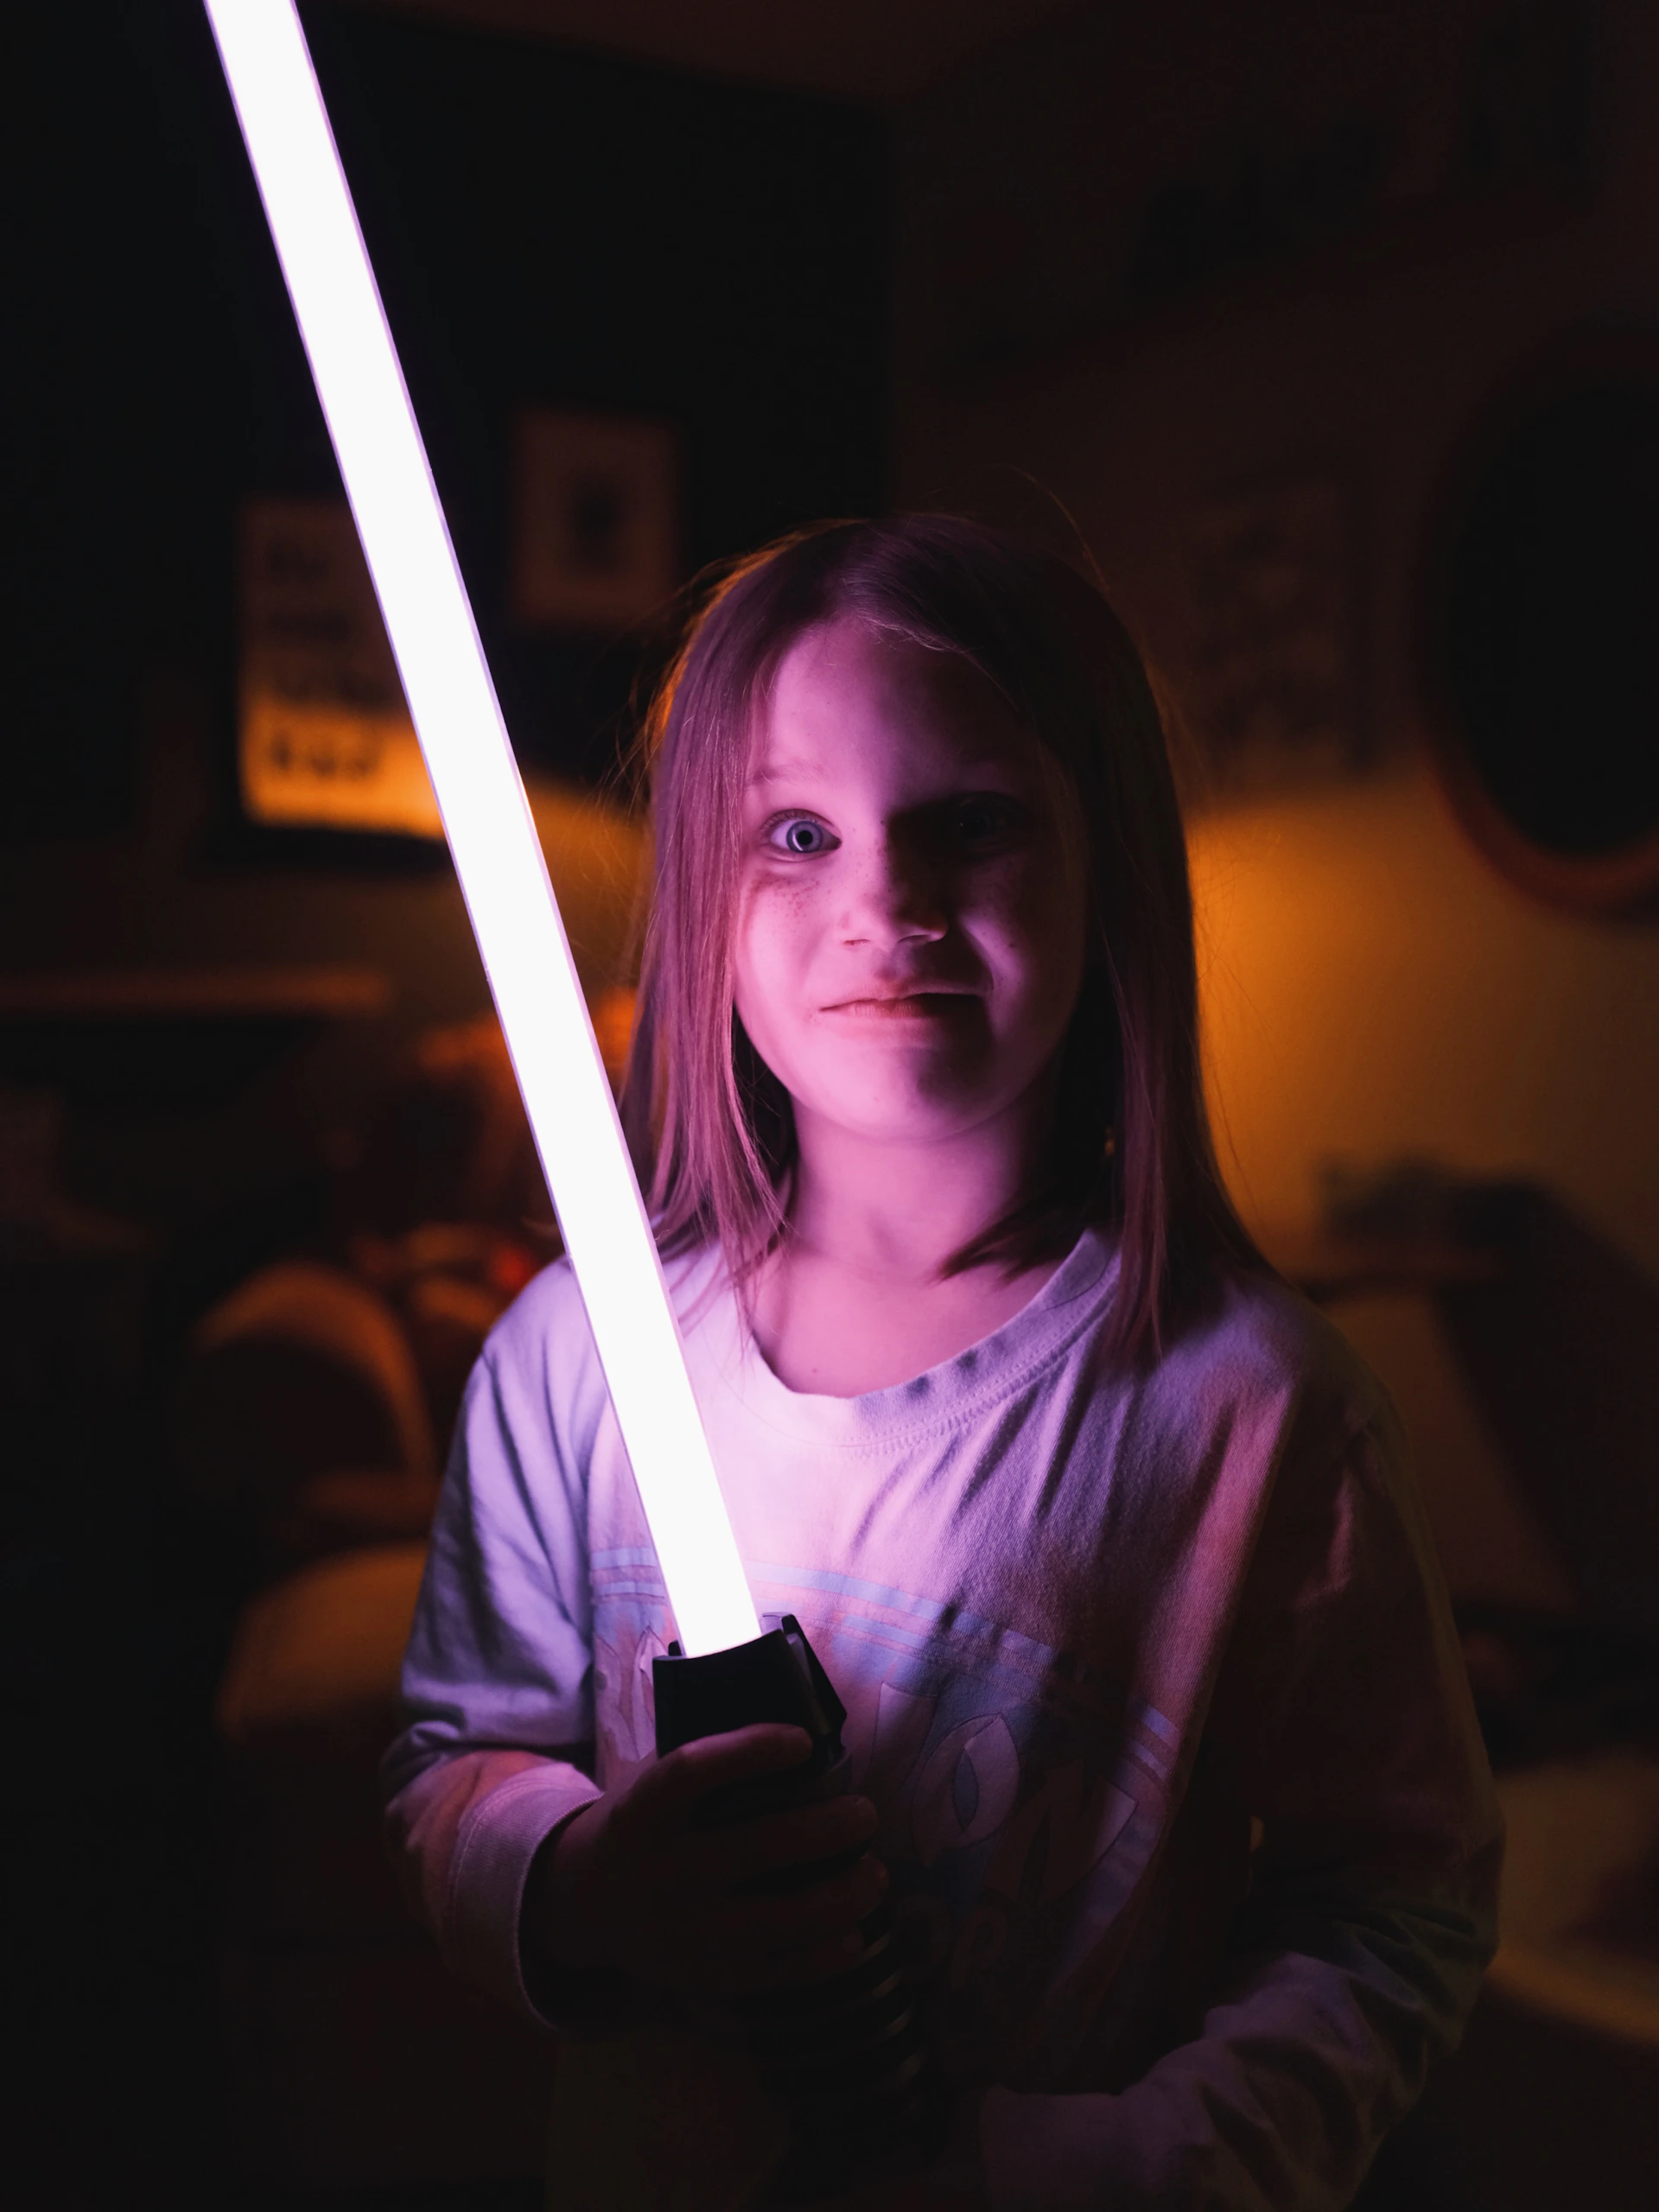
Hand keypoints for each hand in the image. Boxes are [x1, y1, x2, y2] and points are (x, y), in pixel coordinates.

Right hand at [524, 1723, 886, 2003]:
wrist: (582, 1903)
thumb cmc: (642, 1826)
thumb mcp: (651, 1785)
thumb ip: (707, 1767)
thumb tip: (799, 1731)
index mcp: (643, 1810)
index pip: (691, 1772)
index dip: (749, 1752)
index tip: (803, 1741)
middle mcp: (658, 1871)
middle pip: (750, 1848)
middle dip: (823, 1831)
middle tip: (866, 1813)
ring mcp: (677, 1932)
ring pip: (769, 1921)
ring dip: (836, 1898)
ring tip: (876, 1874)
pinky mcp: (695, 1978)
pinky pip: (767, 1974)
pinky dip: (817, 1959)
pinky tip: (854, 1937)